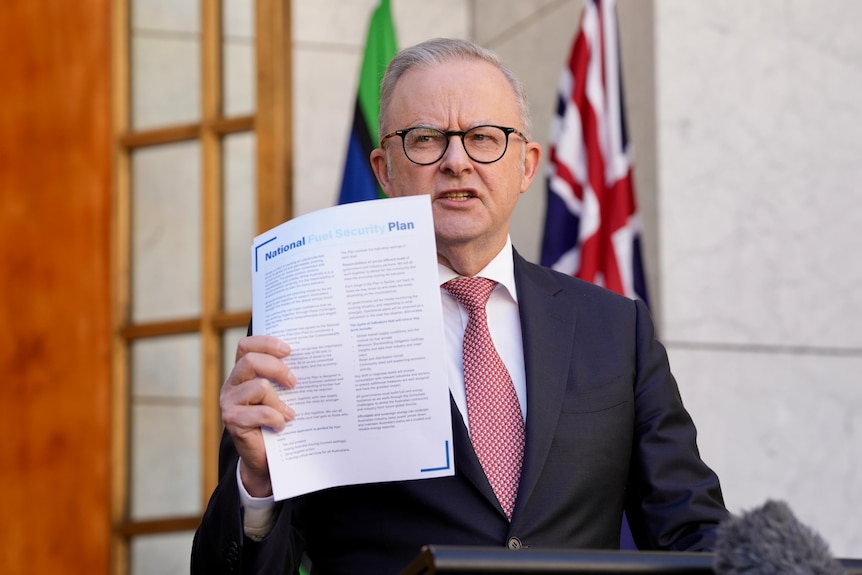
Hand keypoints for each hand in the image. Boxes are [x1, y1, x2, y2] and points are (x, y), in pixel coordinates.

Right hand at [220, 334, 296, 496]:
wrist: (264, 459)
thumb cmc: (276, 421)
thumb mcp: (281, 395)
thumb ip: (284, 379)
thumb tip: (312, 362)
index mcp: (243, 374)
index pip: (246, 346)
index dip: (266, 343)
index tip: (288, 350)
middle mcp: (232, 385)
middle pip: (250, 361)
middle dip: (277, 368)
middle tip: (293, 382)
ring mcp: (229, 403)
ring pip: (258, 387)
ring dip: (278, 400)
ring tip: (289, 413)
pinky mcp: (232, 421)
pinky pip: (259, 413)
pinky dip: (275, 418)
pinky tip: (281, 426)